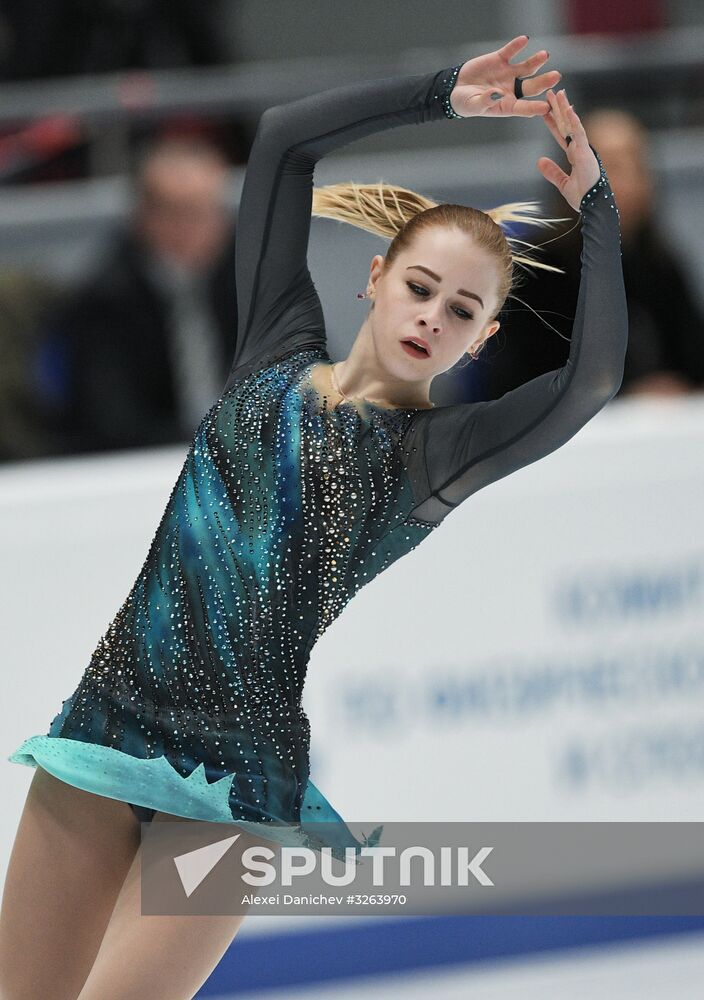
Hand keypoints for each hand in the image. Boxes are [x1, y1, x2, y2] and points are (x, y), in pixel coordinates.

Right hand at [448, 34, 560, 117]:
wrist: (455, 88)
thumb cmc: (465, 103)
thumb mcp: (473, 105)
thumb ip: (484, 101)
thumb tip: (496, 94)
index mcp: (506, 105)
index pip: (523, 107)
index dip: (534, 107)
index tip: (546, 107)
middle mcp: (511, 89)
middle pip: (531, 86)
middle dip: (543, 82)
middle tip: (555, 77)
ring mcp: (507, 74)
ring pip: (526, 67)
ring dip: (535, 61)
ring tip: (544, 55)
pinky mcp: (500, 59)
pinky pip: (510, 51)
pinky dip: (516, 45)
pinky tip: (524, 40)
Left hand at [537, 87, 601, 211]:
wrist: (593, 205)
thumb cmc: (582, 196)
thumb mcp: (563, 184)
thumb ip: (552, 172)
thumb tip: (540, 161)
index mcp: (575, 154)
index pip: (561, 134)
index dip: (553, 122)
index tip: (544, 111)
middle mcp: (580, 148)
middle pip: (566, 124)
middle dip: (558, 109)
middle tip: (550, 92)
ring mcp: (584, 149)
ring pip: (573, 124)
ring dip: (565, 108)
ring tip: (558, 93)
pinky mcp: (586, 153)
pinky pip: (579, 134)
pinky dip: (574, 122)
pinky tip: (568, 110)